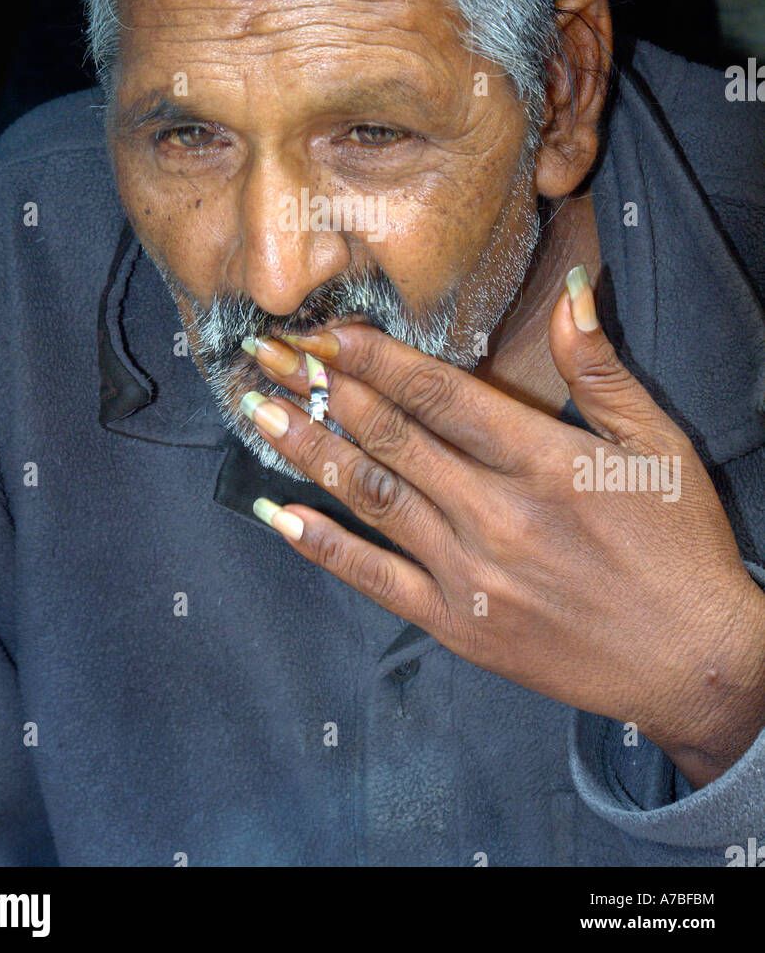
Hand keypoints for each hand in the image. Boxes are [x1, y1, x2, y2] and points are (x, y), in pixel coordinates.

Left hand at [240, 268, 764, 787]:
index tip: (324, 328)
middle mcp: (495, 515)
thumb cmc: (679, 547)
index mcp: (544, 462)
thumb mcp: (657, 444)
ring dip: (308, 450)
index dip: (375, 357)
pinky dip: (323, 545)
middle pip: (390, 437)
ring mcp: (470, 575)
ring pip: (371, 497)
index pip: (439, 395)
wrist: (695, 663)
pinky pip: (375, 579)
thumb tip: (571, 289)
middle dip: (321, 388)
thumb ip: (600, 367)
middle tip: (266, 353)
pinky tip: (275, 515)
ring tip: (256, 410)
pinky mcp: (458, 626)